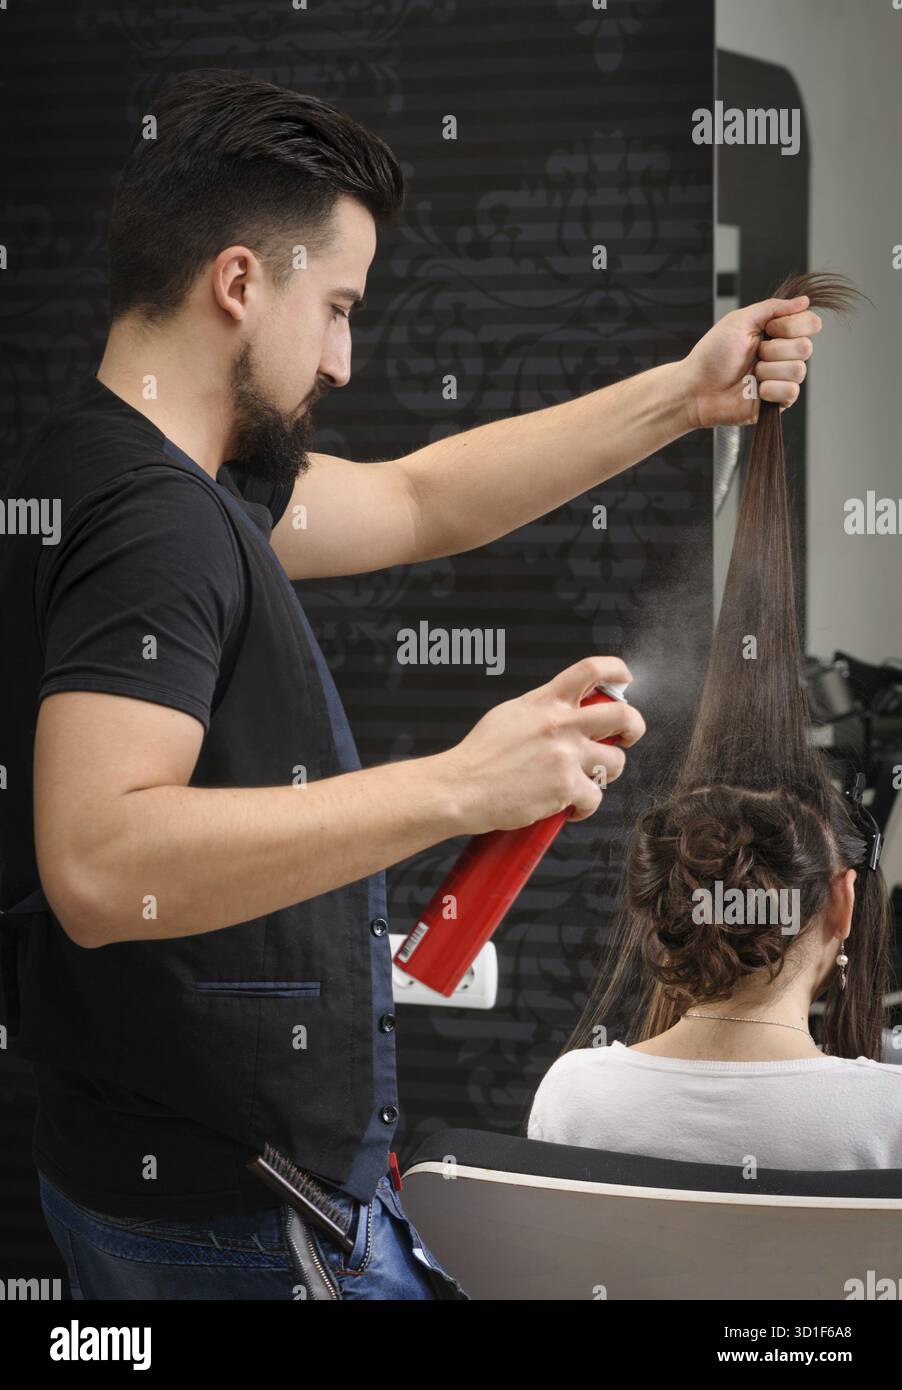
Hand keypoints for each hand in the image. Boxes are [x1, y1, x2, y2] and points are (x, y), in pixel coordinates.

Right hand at [440, 656, 645, 835]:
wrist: (460, 787)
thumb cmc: (478, 758)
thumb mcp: (509, 715)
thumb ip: (540, 710)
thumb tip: (562, 712)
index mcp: (544, 701)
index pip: (590, 669)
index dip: (617, 670)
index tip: (625, 680)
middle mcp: (559, 723)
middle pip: (622, 715)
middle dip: (634, 728)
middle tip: (626, 737)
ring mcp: (565, 754)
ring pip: (616, 762)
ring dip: (606, 774)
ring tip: (584, 781)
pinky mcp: (566, 785)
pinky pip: (596, 797)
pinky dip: (585, 807)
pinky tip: (569, 807)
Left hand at [679, 295, 823, 429]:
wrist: (696, 388)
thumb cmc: (712, 355)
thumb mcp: (740, 320)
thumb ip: (773, 308)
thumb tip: (804, 300)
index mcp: (777, 333)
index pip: (810, 323)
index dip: (792, 325)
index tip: (769, 329)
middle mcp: (783, 355)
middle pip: (806, 347)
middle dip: (775, 350)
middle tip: (754, 354)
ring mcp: (781, 379)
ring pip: (798, 370)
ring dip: (768, 370)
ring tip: (750, 374)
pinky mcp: (778, 402)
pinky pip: (791, 392)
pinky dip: (769, 389)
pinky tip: (754, 390)